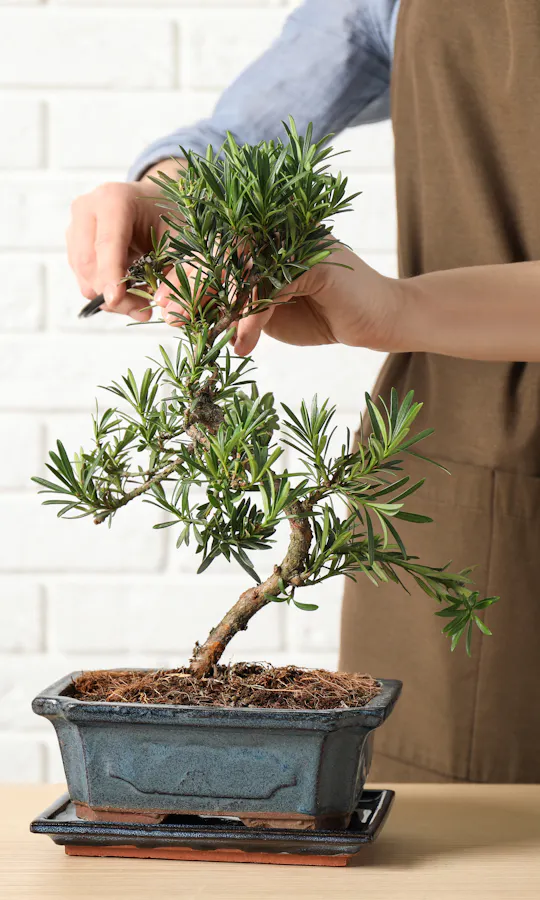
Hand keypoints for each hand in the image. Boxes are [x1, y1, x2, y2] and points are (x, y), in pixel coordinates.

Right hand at [66, 160, 180, 320]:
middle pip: (88, 264)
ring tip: (140, 302)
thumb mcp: (180, 240)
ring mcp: (76, 226)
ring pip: (83, 276)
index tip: (115, 299)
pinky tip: (128, 292)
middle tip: (143, 310)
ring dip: (110, 298)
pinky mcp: (74, 244)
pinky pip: (83, 279)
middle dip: (113, 294)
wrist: (156, 202)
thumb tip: (160, 302)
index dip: (110, 274)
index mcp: (114, 199)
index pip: (106, 243)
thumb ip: (173, 271)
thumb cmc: (170, 217)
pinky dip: (105, 293)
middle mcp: (87, 209)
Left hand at [155, 244, 404, 354]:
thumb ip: (236, 306)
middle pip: (223, 252)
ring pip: (243, 268)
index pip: (217, 250)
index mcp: (265, 238)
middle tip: (173, 316)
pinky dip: (252, 318)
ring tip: (208, 335)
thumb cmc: (323, 316)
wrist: (376, 322)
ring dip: (220, 305)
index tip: (166, 305)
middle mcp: (280, 231)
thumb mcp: (267, 314)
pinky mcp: (316, 260)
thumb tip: (193, 315)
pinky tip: (244, 343)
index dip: (189, 276)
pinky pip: (271, 287)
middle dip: (194, 286)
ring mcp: (298, 241)